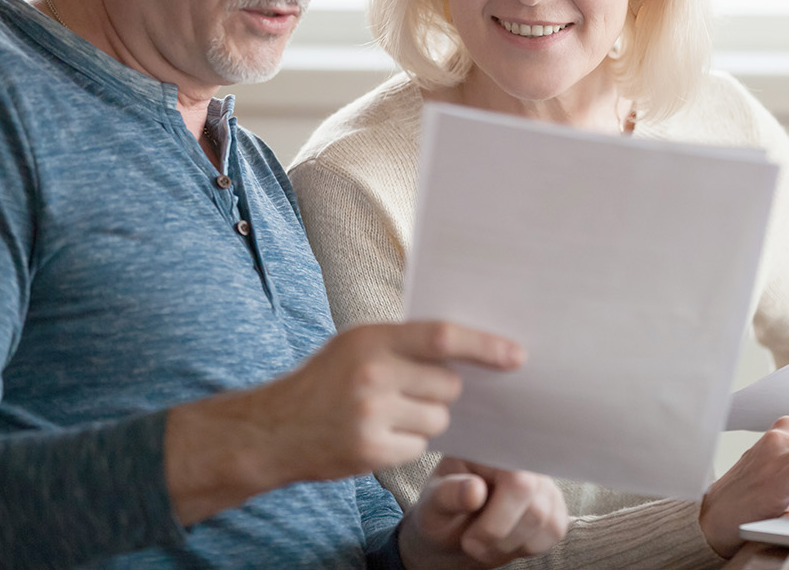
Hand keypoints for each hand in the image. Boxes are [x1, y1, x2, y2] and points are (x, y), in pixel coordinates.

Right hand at [165, 320, 523, 524]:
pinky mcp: (370, 451)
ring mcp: (370, 415)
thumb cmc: (323, 382)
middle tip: (412, 391)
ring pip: (438, 420)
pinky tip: (377, 436)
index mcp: (372, 339)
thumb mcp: (356, 346)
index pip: (442, 336)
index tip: (517, 355)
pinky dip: (407, 445)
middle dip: (442, 391)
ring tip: (388, 414)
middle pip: (448, 385)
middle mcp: (372, 374)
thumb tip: (469, 347)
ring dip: (425, 420)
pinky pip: (418, 448)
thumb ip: (404, 342)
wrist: (271, 431)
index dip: (485, 345)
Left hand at [398, 457, 568, 568]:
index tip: (470, 538)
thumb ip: (449, 495)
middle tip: (472, 543)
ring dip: (511, 544)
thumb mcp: (432, 505)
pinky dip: (528, 546)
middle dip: (500, 536)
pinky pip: (555, 530)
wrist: (451, 536)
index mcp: (491, 449)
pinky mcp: (554, 504)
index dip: (498, 516)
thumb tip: (475, 490)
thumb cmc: (440, 513)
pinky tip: (507, 540)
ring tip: (486, 542)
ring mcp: (542, 481)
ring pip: (547, 522)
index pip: (517, 479)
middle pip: (535, 506)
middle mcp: (523, 458)